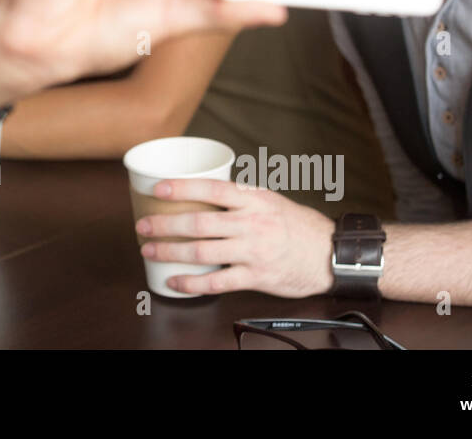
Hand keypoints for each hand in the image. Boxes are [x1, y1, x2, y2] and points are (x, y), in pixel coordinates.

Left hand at [136, 178, 334, 297]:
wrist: (328, 254)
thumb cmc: (296, 225)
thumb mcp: (270, 200)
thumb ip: (239, 197)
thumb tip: (203, 190)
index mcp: (253, 199)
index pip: (211, 189)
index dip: (182, 188)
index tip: (157, 188)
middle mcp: (251, 224)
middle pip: (199, 223)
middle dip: (165, 224)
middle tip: (143, 226)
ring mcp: (253, 251)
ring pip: (202, 252)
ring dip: (170, 252)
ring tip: (149, 250)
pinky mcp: (256, 277)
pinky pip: (217, 282)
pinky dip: (191, 283)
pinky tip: (174, 281)